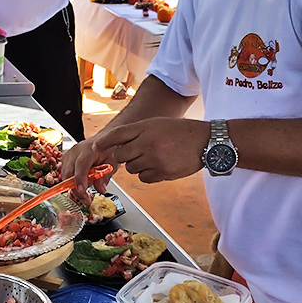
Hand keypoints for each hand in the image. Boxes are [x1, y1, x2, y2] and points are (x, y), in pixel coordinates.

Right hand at [62, 137, 117, 200]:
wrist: (103, 140)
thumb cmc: (107, 150)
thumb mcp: (112, 162)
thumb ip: (106, 176)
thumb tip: (101, 189)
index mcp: (89, 149)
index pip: (81, 164)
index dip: (80, 179)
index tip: (82, 191)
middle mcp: (76, 151)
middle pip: (69, 173)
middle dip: (76, 189)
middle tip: (86, 199)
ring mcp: (69, 155)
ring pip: (65, 175)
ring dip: (73, 187)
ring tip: (85, 194)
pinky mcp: (65, 159)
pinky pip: (63, 173)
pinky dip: (69, 182)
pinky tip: (79, 185)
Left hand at [94, 118, 209, 182]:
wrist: (206, 142)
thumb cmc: (181, 131)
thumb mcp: (157, 124)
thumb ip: (138, 133)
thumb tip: (118, 145)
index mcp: (146, 128)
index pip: (118, 135)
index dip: (104, 142)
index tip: (95, 147)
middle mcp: (147, 142)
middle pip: (121, 156)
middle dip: (125, 157)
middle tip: (137, 153)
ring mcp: (154, 158)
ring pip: (132, 169)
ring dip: (138, 166)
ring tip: (155, 157)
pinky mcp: (162, 172)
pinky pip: (144, 178)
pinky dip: (148, 174)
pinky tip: (160, 166)